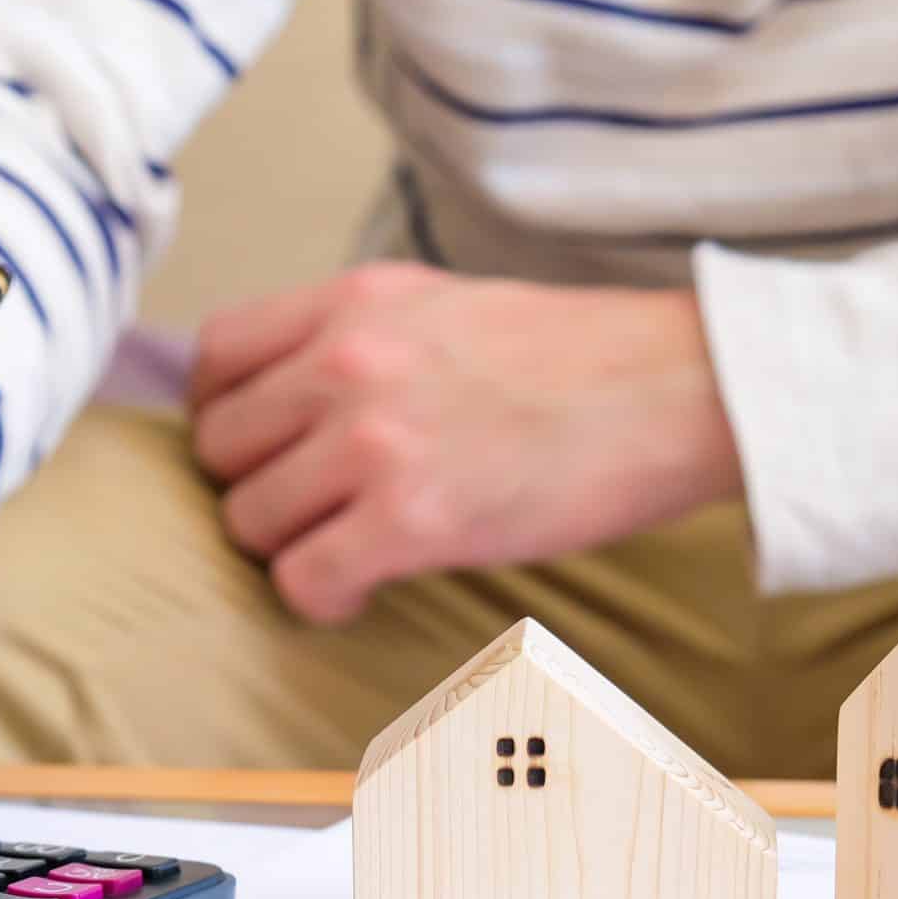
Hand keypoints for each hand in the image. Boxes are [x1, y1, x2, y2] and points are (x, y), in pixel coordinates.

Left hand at [189, 263, 743, 623]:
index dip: (228, 416)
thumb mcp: (447, 307)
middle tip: (316, 511)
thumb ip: (359, 339)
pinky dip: (322, 597)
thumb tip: (289, 399)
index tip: (265, 450)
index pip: (215, 358)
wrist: (682, 391)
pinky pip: (302, 579)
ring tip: (349, 549)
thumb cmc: (581, 362)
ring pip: (249, 520)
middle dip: (258, 489)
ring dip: (291, 547)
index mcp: (354, 301)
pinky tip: (365, 588)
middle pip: (220, 448)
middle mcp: (347, 360)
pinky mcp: (409, 518)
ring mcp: (373, 439)